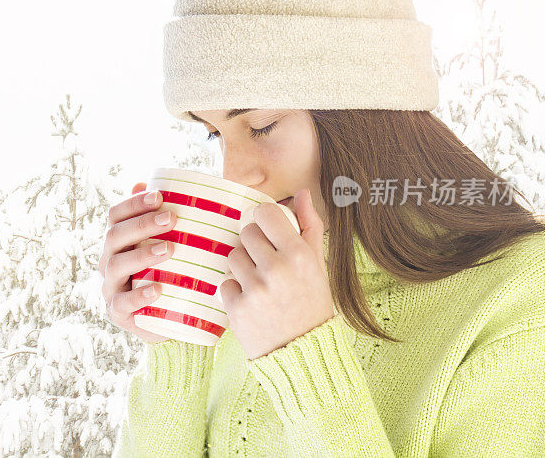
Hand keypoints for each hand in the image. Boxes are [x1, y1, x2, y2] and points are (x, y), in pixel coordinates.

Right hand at [98, 182, 178, 343]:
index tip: (160, 196)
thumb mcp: (171, 248)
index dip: (133, 203)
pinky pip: (122, 303)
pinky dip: (138, 296)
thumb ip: (168, 223)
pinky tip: (157, 289)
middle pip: (114, 236)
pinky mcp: (117, 313)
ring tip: (169, 249)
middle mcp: (109, 260)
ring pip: (116, 265)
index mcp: (118, 241)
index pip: (116, 215)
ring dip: (141, 254)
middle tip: (172, 218)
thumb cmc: (171, 275)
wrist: (170, 320)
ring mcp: (110, 287)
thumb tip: (169, 188)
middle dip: (142, 224)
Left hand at [219, 188, 333, 359]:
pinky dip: (235, 291)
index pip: (265, 214)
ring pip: (232, 256)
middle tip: (266, 262)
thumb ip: (310, 226)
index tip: (268, 231)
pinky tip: (252, 302)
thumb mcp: (318, 265)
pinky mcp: (237, 308)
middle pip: (245, 233)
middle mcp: (277, 269)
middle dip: (253, 244)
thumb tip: (302, 193)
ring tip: (260, 283)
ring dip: (243, 267)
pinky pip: (226, 282)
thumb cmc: (311, 304)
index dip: (264, 220)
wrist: (303, 352)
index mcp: (299, 255)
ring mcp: (255, 289)